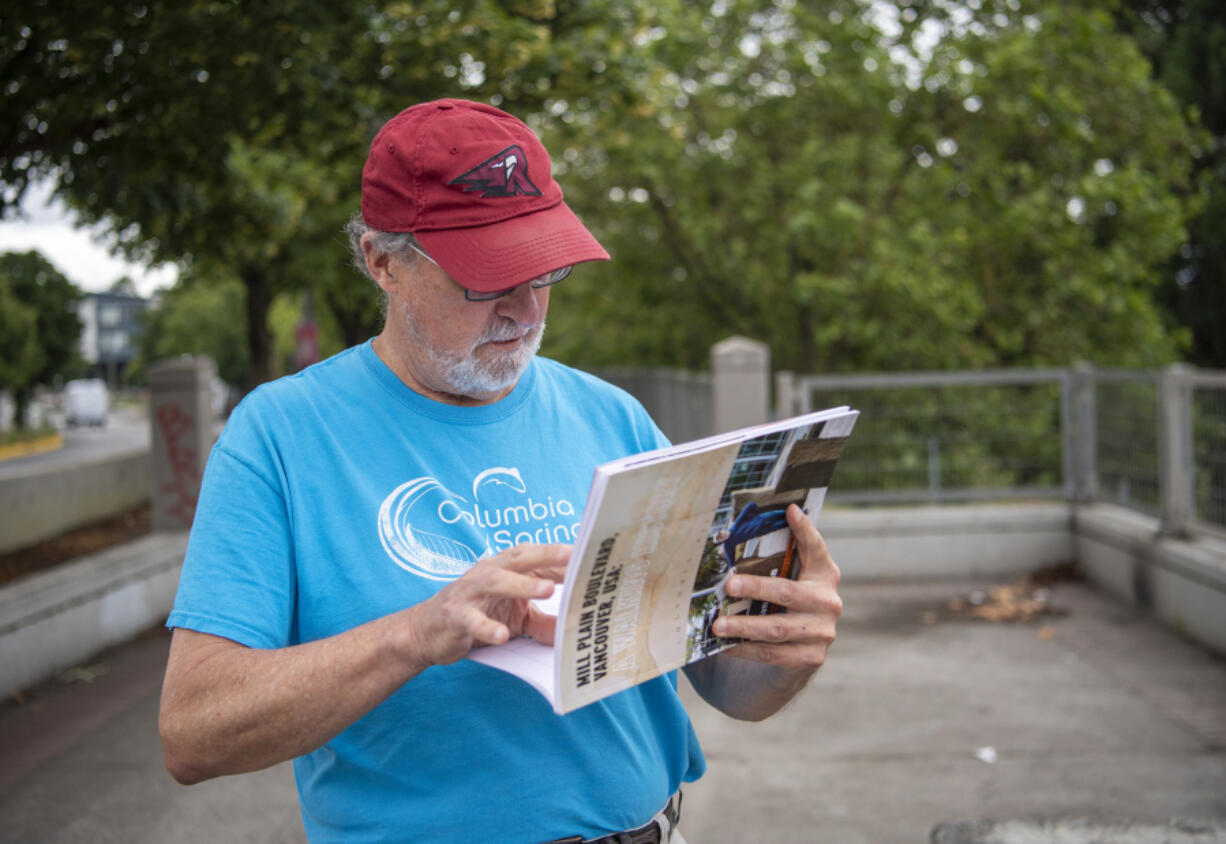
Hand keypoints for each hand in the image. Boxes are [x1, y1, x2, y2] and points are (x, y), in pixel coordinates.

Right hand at [403, 543, 570, 667]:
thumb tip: (573, 629)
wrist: (426, 631)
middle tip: (573, 556)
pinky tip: (502, 635)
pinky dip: (486, 626)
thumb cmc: (478, 615)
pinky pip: (470, 619)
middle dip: (547, 554)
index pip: (537, 558)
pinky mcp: (453, 615)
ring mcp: (469, 591)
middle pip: (519, 558)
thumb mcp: (515, 617)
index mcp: (505, 568)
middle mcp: (488, 572)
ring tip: (547, 590)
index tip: (590, 554)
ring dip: (523, 584)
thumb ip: (543, 621)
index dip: (561, 557)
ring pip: (496, 581)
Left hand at [710, 504, 841, 672]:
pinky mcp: (811, 657)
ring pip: (777, 628)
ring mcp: (822, 632)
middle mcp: (827, 602)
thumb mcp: (788, 578)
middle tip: (728, 586)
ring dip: (744, 627)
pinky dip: (746, 649)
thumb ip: (778, 558)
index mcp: (823, 574)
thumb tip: (750, 526)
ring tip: (718, 625)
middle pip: (787, 593)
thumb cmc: (786, 604)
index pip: (816, 549)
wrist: (800, 651)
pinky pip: (773, 654)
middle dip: (755, 588)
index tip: (790, 511)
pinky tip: (726, 645)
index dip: (805, 530)